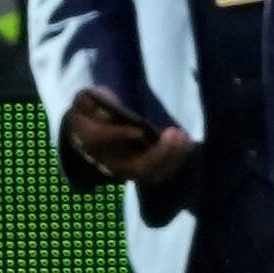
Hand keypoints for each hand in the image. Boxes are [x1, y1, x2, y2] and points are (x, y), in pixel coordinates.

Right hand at [64, 86, 193, 184]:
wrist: (89, 132)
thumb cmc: (91, 110)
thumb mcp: (85, 99)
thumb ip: (90, 100)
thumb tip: (106, 108)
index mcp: (89, 140)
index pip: (101, 142)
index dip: (119, 136)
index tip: (139, 130)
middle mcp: (107, 161)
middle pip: (134, 166)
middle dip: (158, 153)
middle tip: (174, 134)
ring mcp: (125, 170)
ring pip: (150, 172)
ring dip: (171, 158)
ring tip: (185, 139)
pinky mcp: (140, 171)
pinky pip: (159, 173)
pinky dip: (176, 161)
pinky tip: (187, 144)